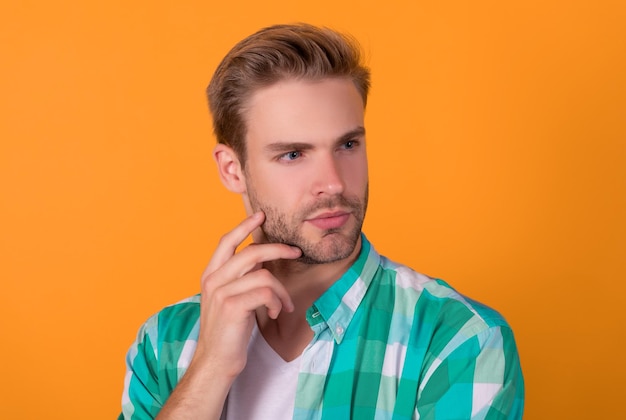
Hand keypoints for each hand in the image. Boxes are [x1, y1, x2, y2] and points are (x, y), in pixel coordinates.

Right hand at [191, 211, 301, 377]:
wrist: (216, 361)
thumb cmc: (228, 330)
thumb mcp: (230, 297)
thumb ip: (240, 276)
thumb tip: (261, 257)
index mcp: (210, 274)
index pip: (226, 241)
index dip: (244, 226)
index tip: (261, 215)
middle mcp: (213, 280)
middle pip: (251, 251)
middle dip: (278, 248)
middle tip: (296, 251)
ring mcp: (221, 292)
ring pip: (263, 274)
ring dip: (281, 290)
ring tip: (283, 305)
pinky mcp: (233, 306)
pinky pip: (266, 292)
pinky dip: (276, 302)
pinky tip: (274, 314)